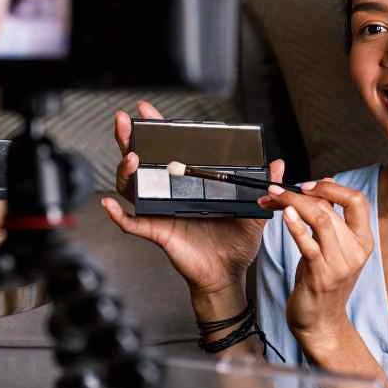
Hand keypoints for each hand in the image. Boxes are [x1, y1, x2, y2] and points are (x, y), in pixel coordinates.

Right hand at [102, 101, 283, 298]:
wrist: (229, 274)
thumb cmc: (235, 245)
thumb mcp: (253, 211)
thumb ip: (263, 187)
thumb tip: (277, 165)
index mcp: (189, 184)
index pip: (169, 151)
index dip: (156, 132)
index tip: (148, 112)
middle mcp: (170, 194)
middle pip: (142, 162)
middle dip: (129, 139)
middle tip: (124, 121)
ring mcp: (161, 212)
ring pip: (133, 188)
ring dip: (126, 172)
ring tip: (131, 157)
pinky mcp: (158, 232)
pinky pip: (132, 224)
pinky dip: (118, 216)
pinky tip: (109, 204)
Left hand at [259, 179, 373, 354]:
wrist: (321, 323)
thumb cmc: (323, 284)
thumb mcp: (333, 249)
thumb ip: (331, 221)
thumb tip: (323, 186)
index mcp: (363, 241)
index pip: (357, 201)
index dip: (332, 187)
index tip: (309, 184)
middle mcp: (356, 251)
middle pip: (331, 207)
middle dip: (300, 193)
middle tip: (276, 190)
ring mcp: (340, 264)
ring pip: (321, 219)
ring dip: (293, 203)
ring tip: (273, 198)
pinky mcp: (321, 276)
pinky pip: (309, 244)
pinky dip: (295, 226)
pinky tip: (284, 216)